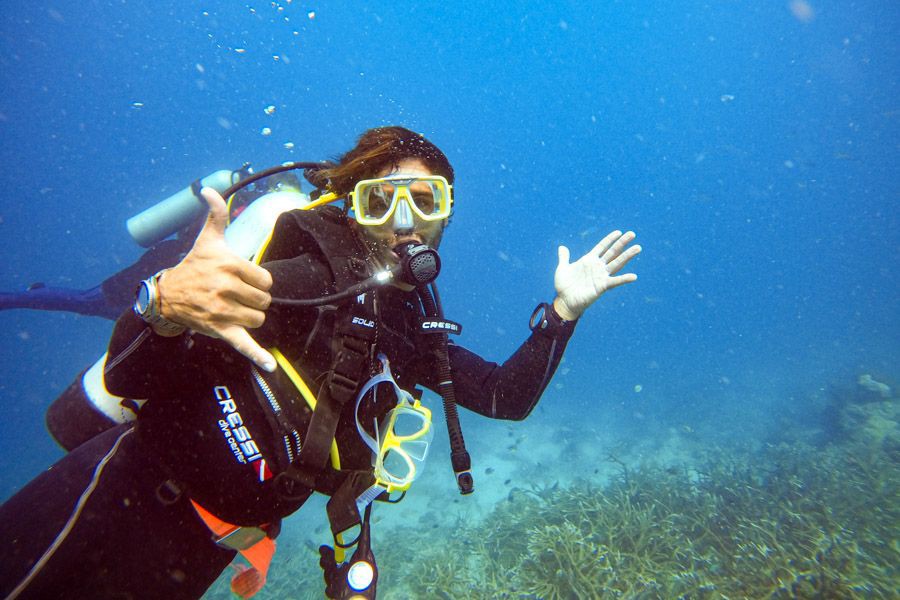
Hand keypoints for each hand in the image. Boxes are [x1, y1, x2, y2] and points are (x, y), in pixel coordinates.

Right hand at [157, 187, 276, 371]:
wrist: (168, 296)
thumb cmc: (194, 266)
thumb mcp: (207, 239)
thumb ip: (216, 215)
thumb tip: (207, 189)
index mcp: (229, 265)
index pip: (266, 280)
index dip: (258, 282)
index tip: (243, 281)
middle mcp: (227, 288)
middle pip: (264, 301)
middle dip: (254, 300)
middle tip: (236, 296)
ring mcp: (223, 311)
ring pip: (259, 319)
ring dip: (251, 317)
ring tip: (234, 310)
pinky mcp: (221, 331)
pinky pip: (244, 345)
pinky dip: (258, 357)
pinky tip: (271, 366)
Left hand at [553, 230, 640, 319]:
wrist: (564, 301)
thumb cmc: (564, 286)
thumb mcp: (563, 269)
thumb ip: (564, 257)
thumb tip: (562, 247)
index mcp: (589, 260)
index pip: (602, 246)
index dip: (610, 239)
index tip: (619, 231)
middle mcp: (597, 267)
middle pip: (613, 252)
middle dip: (622, 243)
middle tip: (632, 233)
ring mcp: (601, 276)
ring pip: (617, 263)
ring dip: (627, 256)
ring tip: (638, 248)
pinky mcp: (602, 286)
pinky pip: (615, 282)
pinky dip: (624, 279)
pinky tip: (634, 276)